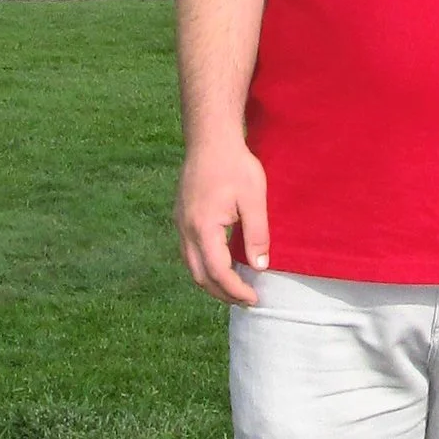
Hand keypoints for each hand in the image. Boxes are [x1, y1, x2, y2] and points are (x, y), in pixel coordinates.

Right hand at [177, 136, 269, 304]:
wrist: (210, 139)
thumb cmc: (234, 165)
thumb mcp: (253, 199)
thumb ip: (256, 235)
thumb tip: (259, 268)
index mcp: (203, 228)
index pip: (218, 272)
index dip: (236, 290)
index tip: (254, 299)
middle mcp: (186, 230)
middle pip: (199, 276)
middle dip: (222, 293)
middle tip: (246, 300)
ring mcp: (180, 223)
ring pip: (191, 266)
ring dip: (212, 282)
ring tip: (235, 288)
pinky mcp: (181, 216)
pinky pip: (189, 252)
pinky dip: (204, 266)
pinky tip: (222, 264)